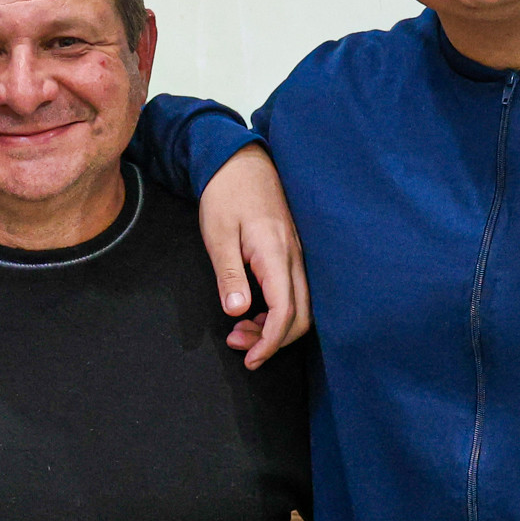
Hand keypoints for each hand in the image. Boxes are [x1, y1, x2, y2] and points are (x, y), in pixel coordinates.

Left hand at [198, 144, 309, 368]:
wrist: (240, 161)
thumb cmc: (226, 195)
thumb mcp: (218, 235)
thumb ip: (230, 274)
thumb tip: (237, 311)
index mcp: (276, 254)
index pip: (285, 311)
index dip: (271, 342)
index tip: (251, 359)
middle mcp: (294, 257)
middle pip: (300, 316)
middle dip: (272, 340)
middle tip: (239, 346)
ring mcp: (297, 254)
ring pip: (301, 305)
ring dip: (274, 326)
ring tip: (240, 331)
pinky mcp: (292, 252)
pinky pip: (295, 290)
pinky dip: (278, 309)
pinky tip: (252, 310)